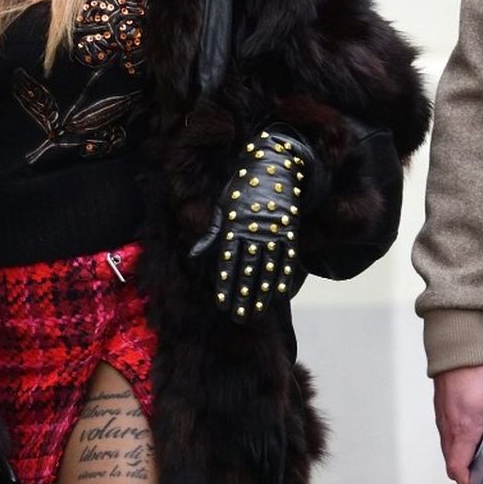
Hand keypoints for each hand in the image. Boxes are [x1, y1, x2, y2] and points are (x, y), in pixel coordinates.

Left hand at [195, 130, 312, 321]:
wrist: (273, 166)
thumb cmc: (241, 190)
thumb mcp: (222, 209)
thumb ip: (211, 236)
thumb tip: (193, 256)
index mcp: (233, 225)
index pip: (227, 261)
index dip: (225, 284)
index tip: (222, 304)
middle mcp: (253, 230)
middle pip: (247, 270)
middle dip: (243, 296)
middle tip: (239, 317)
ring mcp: (273, 230)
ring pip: (267, 267)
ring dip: (262, 292)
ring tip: (257, 312)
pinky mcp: (289, 229)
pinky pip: (287, 257)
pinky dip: (284, 275)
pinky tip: (279, 293)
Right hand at [433, 363, 482, 483]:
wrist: (457, 354)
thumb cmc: (478, 372)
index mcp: (465, 429)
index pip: (458, 467)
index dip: (468, 482)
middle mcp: (450, 430)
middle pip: (452, 465)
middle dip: (468, 473)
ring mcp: (443, 423)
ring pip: (450, 452)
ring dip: (464, 458)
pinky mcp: (442, 416)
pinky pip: (449, 439)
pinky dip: (460, 445)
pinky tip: (477, 434)